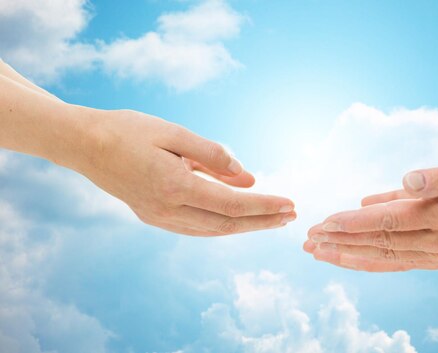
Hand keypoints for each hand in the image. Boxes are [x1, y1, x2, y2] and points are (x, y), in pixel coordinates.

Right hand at [70, 108, 295, 235]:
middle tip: (291, 217)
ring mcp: (158, 217)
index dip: (265, 206)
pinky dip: (221, 224)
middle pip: (227, 224)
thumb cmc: (129, 130)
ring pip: (212, 230)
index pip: (232, 205)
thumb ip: (214, 155)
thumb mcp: (175, 133)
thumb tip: (249, 178)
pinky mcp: (153, 216)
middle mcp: (167, 209)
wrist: (83, 144)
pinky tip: (236, 218)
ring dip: (245, 226)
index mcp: (174, 186)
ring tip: (272, 219)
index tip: (290, 204)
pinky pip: (195, 227)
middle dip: (262, 222)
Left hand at [304, 163, 437, 271]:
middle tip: (307, 239)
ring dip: (349, 256)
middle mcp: (435, 241)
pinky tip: (351, 261)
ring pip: (384, 258)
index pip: (388, 220)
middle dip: (340, 242)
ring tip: (318, 253)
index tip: (324, 222)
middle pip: (378, 243)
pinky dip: (371, 263)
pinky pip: (398, 264)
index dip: (354, 222)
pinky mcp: (437, 259)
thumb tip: (404, 180)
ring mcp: (436, 254)